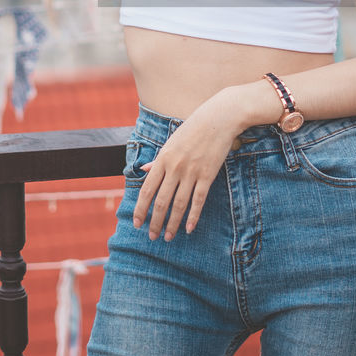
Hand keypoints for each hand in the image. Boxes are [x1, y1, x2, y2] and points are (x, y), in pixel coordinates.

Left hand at [132, 91, 240, 240]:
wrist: (219, 118)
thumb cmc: (193, 128)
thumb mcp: (171, 142)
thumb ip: (157, 159)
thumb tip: (143, 171)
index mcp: (162, 158)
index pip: (147, 190)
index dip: (141, 209)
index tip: (137, 223)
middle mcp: (175, 167)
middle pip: (161, 201)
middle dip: (155, 221)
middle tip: (152, 237)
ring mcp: (192, 172)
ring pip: (179, 204)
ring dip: (172, 223)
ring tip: (168, 237)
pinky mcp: (208, 175)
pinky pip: (198, 200)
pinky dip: (193, 216)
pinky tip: (189, 228)